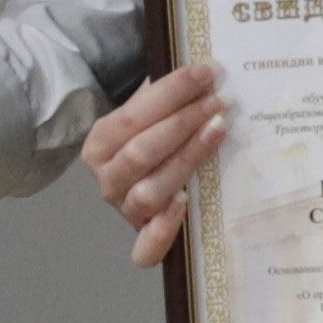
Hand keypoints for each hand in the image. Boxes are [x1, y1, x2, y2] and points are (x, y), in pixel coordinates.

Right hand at [79, 64, 225, 265]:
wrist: (141, 177)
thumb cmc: (152, 138)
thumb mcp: (149, 114)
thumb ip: (165, 98)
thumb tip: (206, 73)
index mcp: (100, 143)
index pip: (134, 115)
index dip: (171, 92)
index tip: (207, 73)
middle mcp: (106, 179)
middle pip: (143, 151)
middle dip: (185, 121)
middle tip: (222, 101)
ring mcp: (124, 210)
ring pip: (151, 191)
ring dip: (187, 159)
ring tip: (219, 131)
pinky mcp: (143, 237)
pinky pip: (145, 249)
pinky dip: (162, 232)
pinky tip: (184, 206)